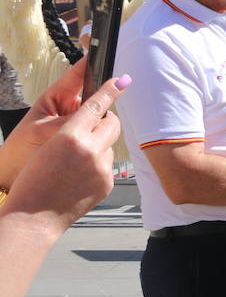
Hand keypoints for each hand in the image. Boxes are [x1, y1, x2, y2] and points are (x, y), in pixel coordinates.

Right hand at [4, 73, 126, 227]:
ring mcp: (102, 168)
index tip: (122, 80)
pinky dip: (97, 167)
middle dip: (105, 122)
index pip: (96, 106)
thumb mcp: (46, 147)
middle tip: (93, 126)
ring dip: (98, 148)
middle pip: (112, 124)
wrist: (34, 217)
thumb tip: (95, 124)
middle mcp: (91, 150)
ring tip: (74, 163)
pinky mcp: (108, 183)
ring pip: (109, 146)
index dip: (110, 91)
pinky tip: (78, 177)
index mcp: (70, 137)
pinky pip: (107, 166)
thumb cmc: (32, 181)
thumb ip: (73, 133)